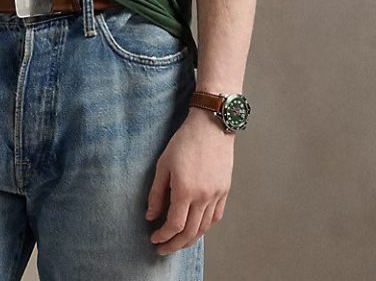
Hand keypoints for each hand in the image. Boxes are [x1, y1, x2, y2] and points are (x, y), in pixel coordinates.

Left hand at [145, 108, 233, 254]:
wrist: (211, 126)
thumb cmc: (184, 141)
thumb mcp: (163, 164)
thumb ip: (157, 193)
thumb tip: (151, 215)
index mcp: (185, 190)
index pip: (174, 225)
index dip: (163, 236)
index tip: (154, 238)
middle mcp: (203, 197)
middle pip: (190, 233)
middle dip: (174, 244)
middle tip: (163, 249)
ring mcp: (216, 195)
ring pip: (204, 228)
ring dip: (190, 239)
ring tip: (178, 242)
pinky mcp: (224, 190)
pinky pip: (216, 216)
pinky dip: (205, 226)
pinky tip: (197, 227)